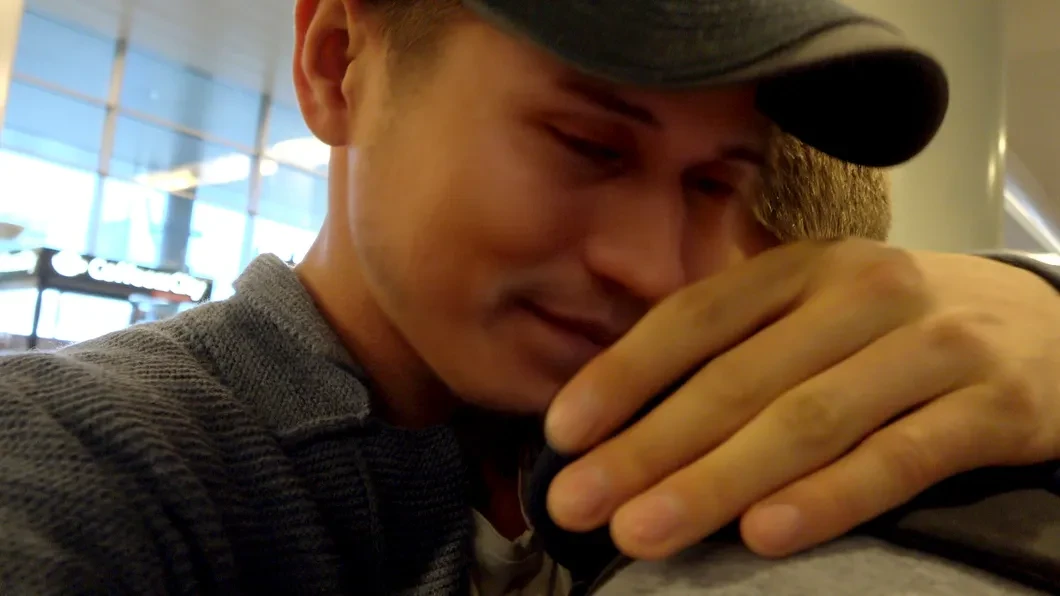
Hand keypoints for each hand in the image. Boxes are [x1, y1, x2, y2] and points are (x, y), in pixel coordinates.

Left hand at [543, 239, 1059, 559]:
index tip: (563, 431)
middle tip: (578, 502)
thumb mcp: (820, 311)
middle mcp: (862, 293)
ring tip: (643, 532)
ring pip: (807, 420)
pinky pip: (900, 458)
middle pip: (737, 379)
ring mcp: (930, 346)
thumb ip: (741, 345)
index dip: (623, 374)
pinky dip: (829, 498)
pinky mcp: (992, 407)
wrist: (1049, 328)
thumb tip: (629, 411)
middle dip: (648, 447)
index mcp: (804, 268)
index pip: (694, 317)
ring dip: (715, 481)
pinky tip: (766, 534)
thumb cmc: (900, 329)